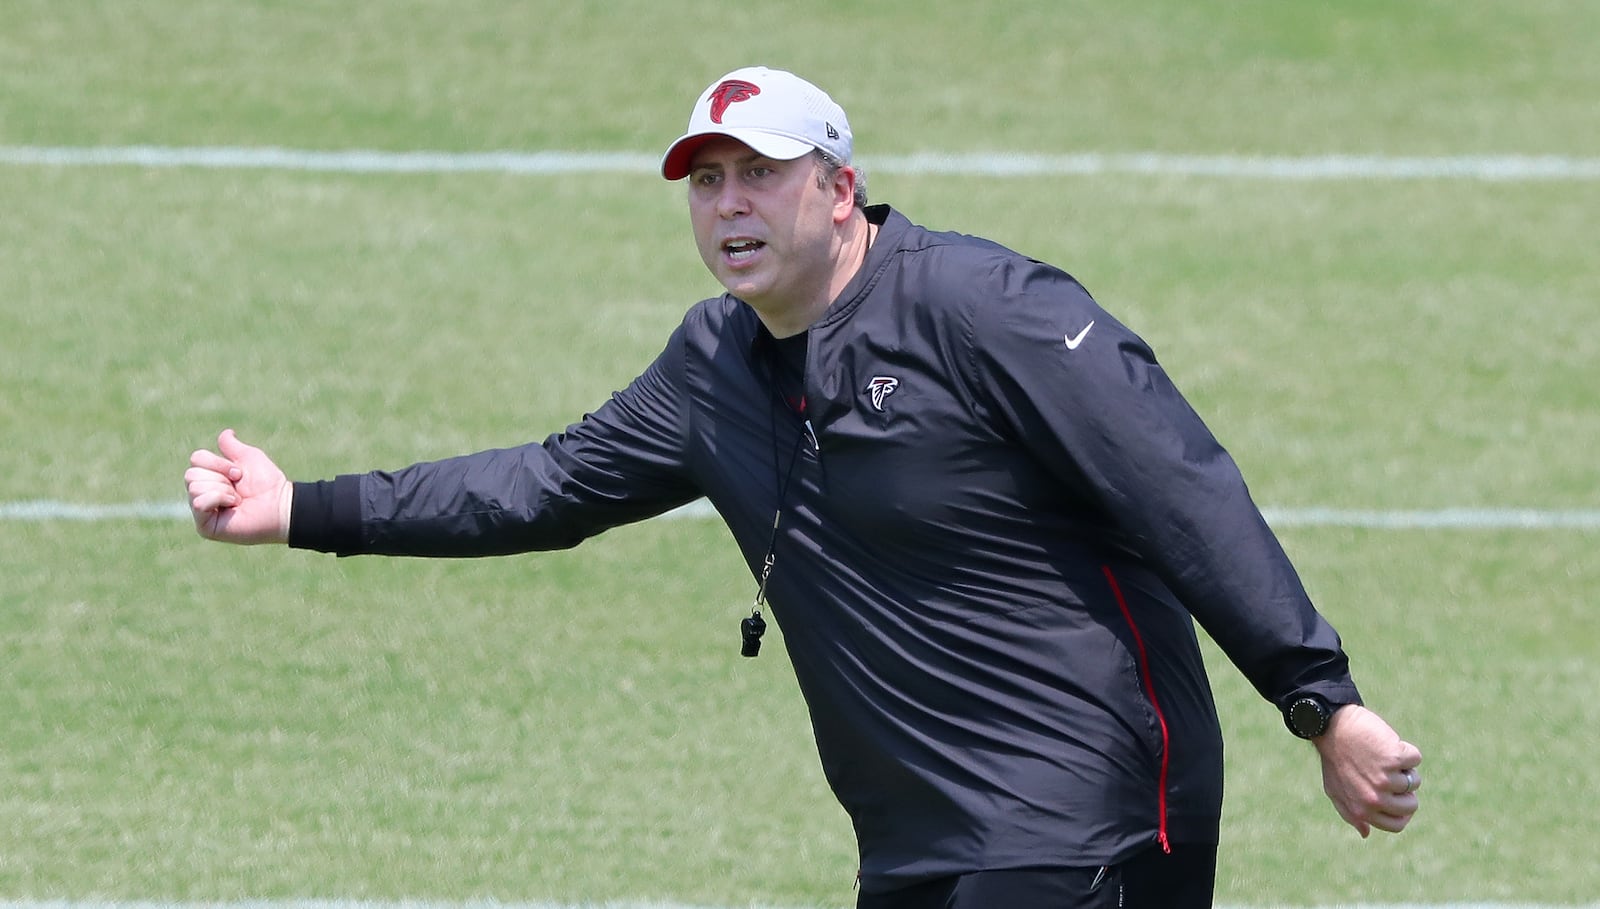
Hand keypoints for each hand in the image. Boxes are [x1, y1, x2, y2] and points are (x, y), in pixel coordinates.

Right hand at [185, 429, 291, 543]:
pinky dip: (218, 499)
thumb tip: (226, 432)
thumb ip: (232, 445)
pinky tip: (233, 506)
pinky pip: (198, 503)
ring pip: (194, 487)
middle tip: (238, 486)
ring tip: (237, 499)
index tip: (239, 472)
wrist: (280, 505)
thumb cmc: (267, 483)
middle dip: (219, 477)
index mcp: (210, 476)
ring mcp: (202, 511)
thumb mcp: (248, 457)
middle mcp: (202, 493)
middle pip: (191, 474)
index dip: (218, 462)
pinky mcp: (204, 526)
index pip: (196, 459)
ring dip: (222, 489)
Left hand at [1312, 704, 1422, 836]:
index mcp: (1361, 811)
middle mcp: (1374, 798)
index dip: (1402, 811)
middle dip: (1405, 789)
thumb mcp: (1335, 791)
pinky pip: (1415, 758)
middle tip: (1388, 772)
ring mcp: (1385, 779)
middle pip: (1411, 805)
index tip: (1398, 797)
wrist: (1331, 727)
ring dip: (1403, 766)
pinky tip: (1384, 742)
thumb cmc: (1334, 759)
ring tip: (1380, 755)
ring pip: (1414, 780)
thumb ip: (1351, 814)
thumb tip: (1366, 833)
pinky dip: (1405, 748)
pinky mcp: (1394, 758)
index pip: (1397, 825)